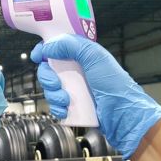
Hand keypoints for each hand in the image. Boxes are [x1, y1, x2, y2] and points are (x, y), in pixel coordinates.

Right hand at [31, 34, 160, 157]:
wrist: (122, 115)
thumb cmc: (115, 85)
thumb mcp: (95, 57)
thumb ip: (72, 45)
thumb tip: (49, 46)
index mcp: (82, 56)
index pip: (57, 47)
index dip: (45, 50)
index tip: (38, 55)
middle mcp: (76, 71)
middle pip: (48, 69)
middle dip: (47, 77)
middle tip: (56, 84)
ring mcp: (74, 88)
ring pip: (50, 88)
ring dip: (53, 95)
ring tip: (66, 100)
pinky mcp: (73, 105)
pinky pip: (55, 104)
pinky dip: (57, 107)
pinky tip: (65, 110)